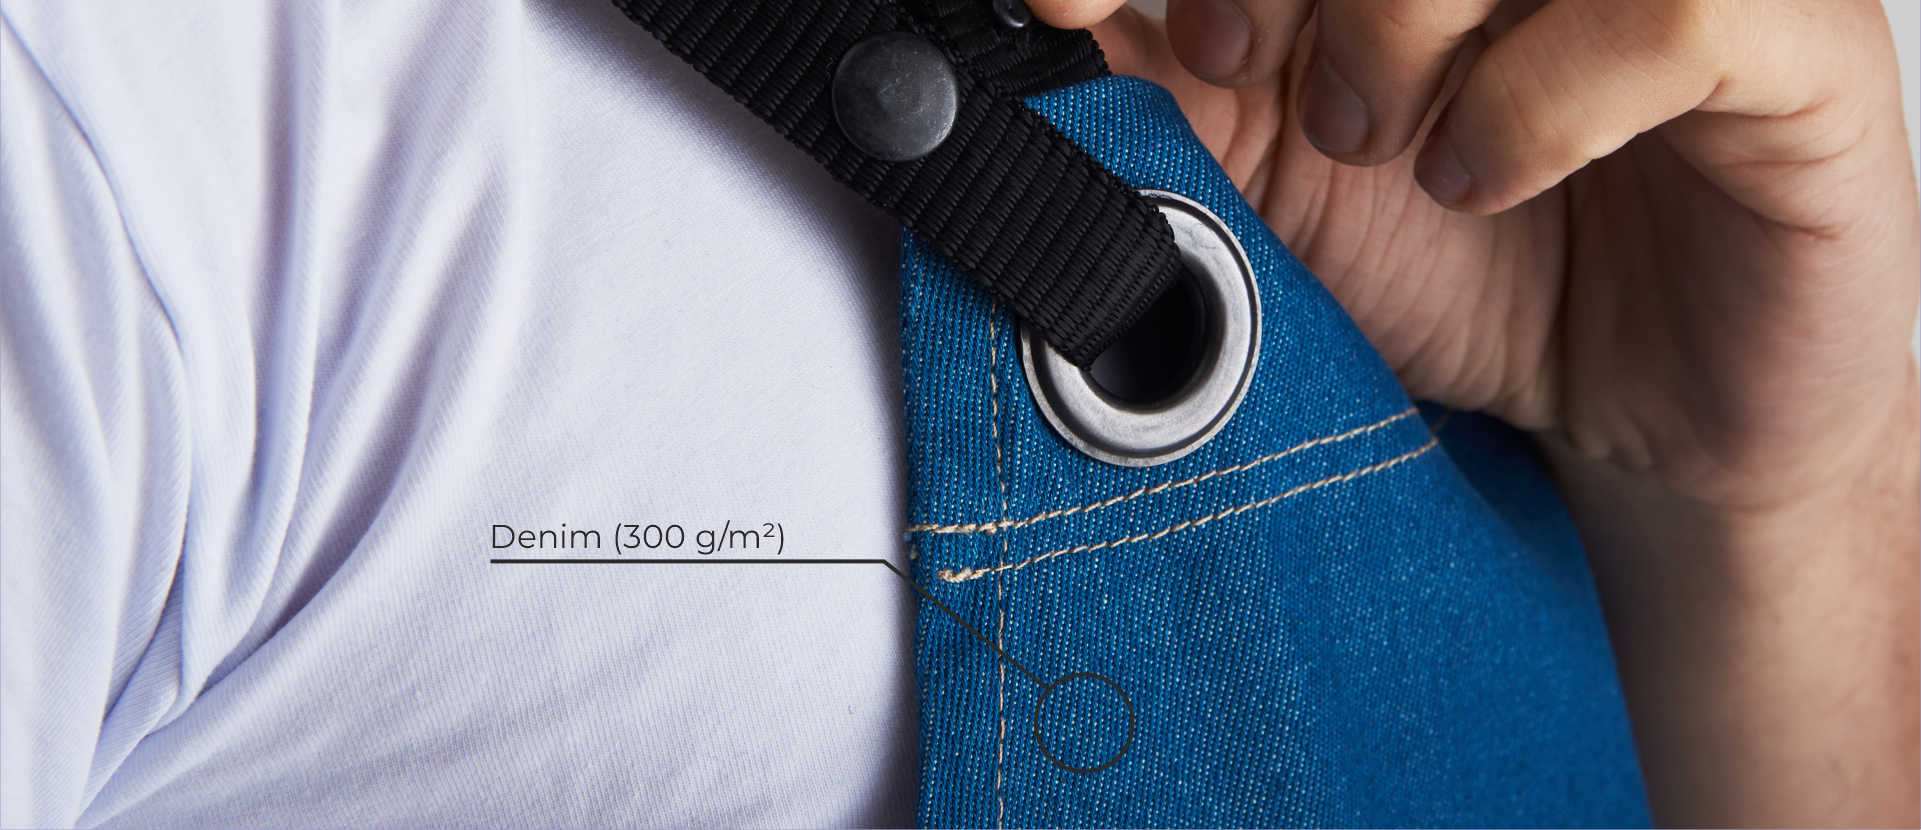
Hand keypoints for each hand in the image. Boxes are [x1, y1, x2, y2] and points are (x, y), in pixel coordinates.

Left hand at [1031, 0, 1920, 824]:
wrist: (1642, 421)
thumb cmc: (1475, 288)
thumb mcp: (1271, 192)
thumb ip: (1164, 95)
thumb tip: (1028, 26)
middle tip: (1235, 69)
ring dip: (1394, 27)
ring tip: (1376, 144)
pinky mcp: (1788, 48)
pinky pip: (1665, 10)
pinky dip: (1540, 97)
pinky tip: (1490, 170)